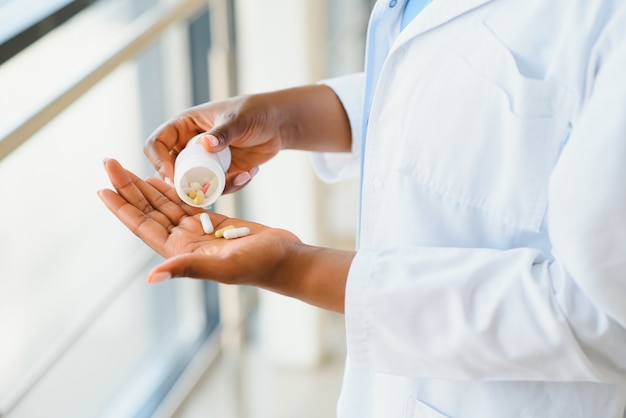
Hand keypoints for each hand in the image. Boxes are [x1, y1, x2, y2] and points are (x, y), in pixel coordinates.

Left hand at [97, 158, 352, 311]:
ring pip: (166, 205)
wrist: (285, 260)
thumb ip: (189, 267)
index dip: (122, 208)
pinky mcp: (214, 222)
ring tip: (128, 168)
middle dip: (129, 189)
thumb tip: (152, 276)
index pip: (144, 226)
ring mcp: (199, 232)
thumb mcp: (223, 266)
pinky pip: (187, 202)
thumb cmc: (259, 265)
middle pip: (149, 211)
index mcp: (181, 251)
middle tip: (110, 164)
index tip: (102, 188)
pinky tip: (163, 177)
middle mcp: (185, 241)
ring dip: (147, 187)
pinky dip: (173, 189)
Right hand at [143, 85, 351, 192]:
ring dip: (215, 187)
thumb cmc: (255, 112)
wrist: (277, 124)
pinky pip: (218, 189)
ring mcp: (205, 162)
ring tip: (241, 175)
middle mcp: (190, 146)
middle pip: (173, 170)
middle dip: (186, 184)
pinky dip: (233, 186)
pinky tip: (251, 172)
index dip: (159, 160)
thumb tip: (205, 144)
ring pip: (196, 184)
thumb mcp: (238, 120)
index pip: (158, 143)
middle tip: (205, 190)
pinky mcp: (221, 174)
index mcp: (185, 126)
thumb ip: (223, 133)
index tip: (172, 176)